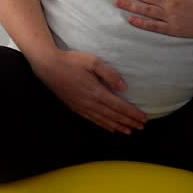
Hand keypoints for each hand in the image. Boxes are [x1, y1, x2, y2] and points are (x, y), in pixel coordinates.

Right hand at [27, 49, 147, 133]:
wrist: (48, 66)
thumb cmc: (71, 61)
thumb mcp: (93, 61)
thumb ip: (110, 73)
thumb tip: (124, 87)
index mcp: (97, 92)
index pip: (120, 106)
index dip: (133, 113)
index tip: (143, 118)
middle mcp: (91, 103)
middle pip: (114, 116)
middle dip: (129, 122)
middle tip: (141, 127)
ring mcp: (82, 107)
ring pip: (104, 120)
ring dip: (118, 126)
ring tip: (129, 131)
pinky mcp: (76, 108)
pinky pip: (93, 120)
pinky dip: (104, 125)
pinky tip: (110, 128)